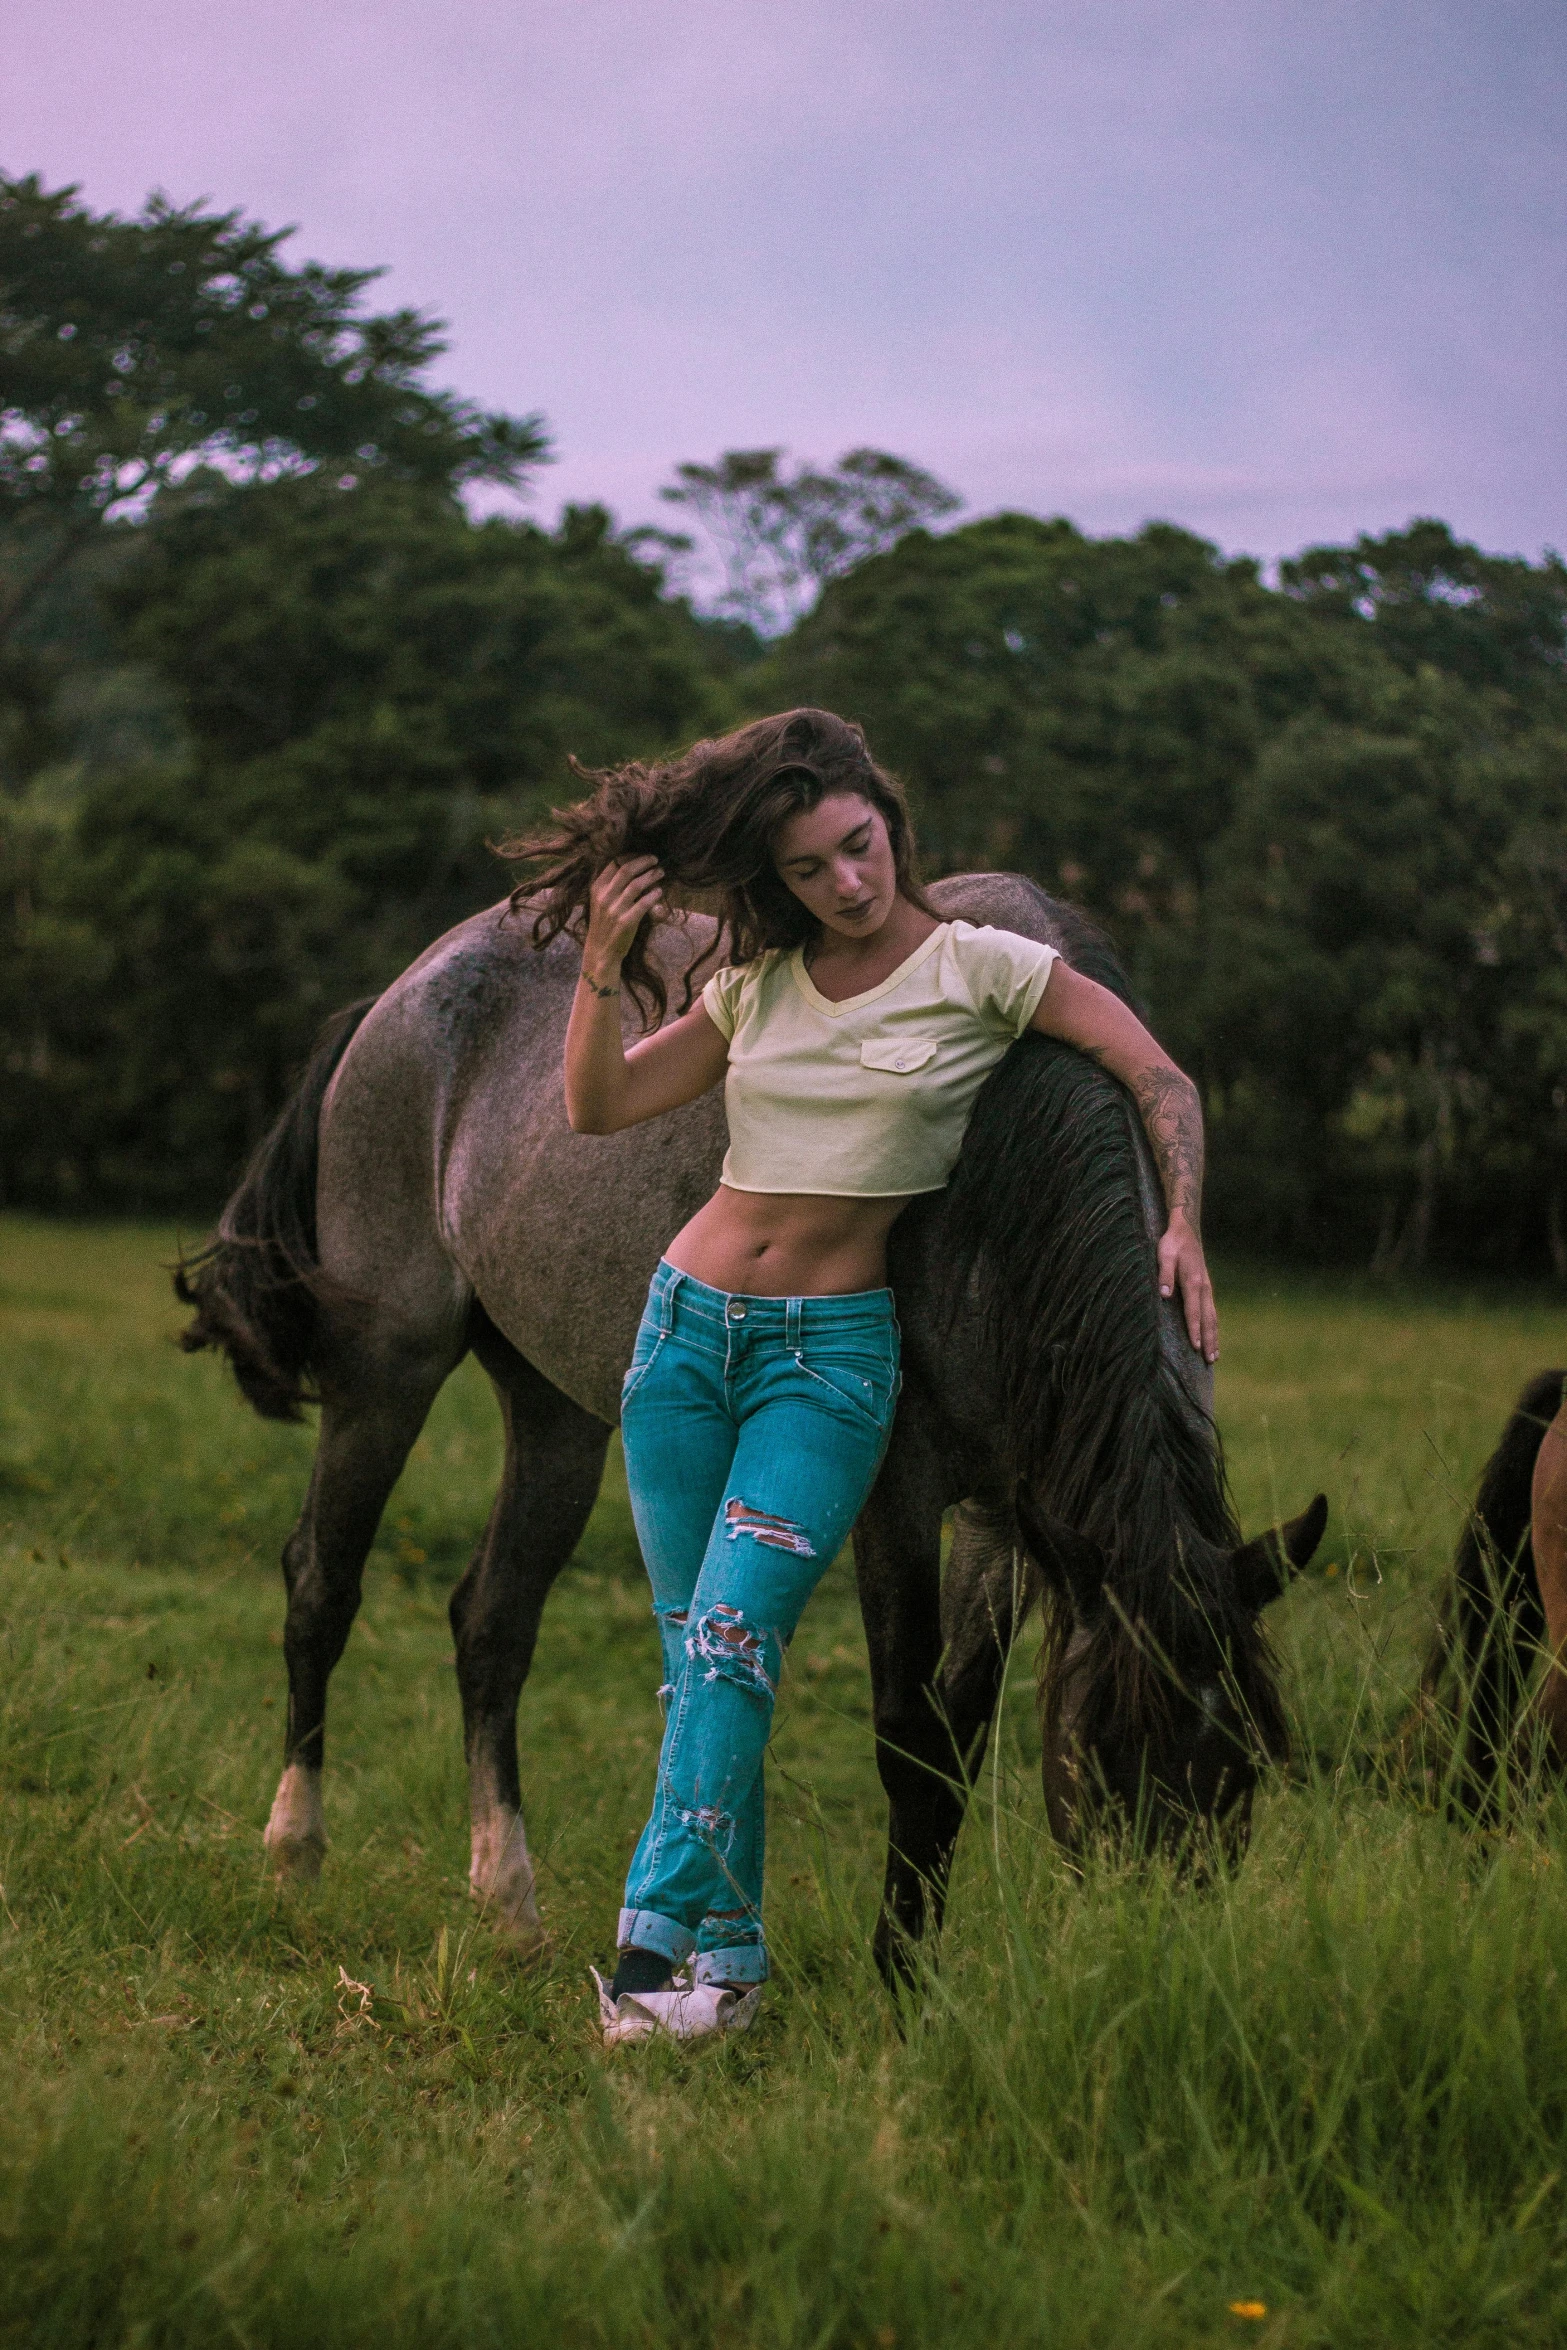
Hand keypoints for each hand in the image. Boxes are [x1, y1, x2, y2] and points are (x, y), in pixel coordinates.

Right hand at [584, 854, 663, 981]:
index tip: (643, 855)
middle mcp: (604, 896)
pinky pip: (644, 903)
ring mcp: (615, 909)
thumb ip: (610, 885)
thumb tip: (633, 866)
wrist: (601, 951)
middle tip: (655, 859)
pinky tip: (659, 891)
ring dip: (652, 875)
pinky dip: (654, 895)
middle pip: (627, 869)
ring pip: (637, 884)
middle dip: (644, 861)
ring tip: (661, 872)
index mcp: (597, 888)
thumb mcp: (599, 901)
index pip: (614, 863)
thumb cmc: (604, 924)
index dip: (631, 856)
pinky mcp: (626, 922)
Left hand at [1157, 1219, 1217, 1363]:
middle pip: (1208, 1319)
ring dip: (1214, 1337)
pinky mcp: (1206, 1288)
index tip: (1195, 1347)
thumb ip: (1164, 1275)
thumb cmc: (1172, 1243)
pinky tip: (1212, 1336)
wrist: (1186, 1229)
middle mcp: (1204, 1288)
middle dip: (1209, 1340)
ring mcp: (1207, 1288)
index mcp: (1193, 1282)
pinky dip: (1213, 1327)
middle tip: (1210, 1360)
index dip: (1194, 1330)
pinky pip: (1211, 1311)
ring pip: (1213, 1317)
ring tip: (1214, 1356)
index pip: (1193, 1311)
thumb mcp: (1164, 1255)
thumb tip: (1164, 1295)